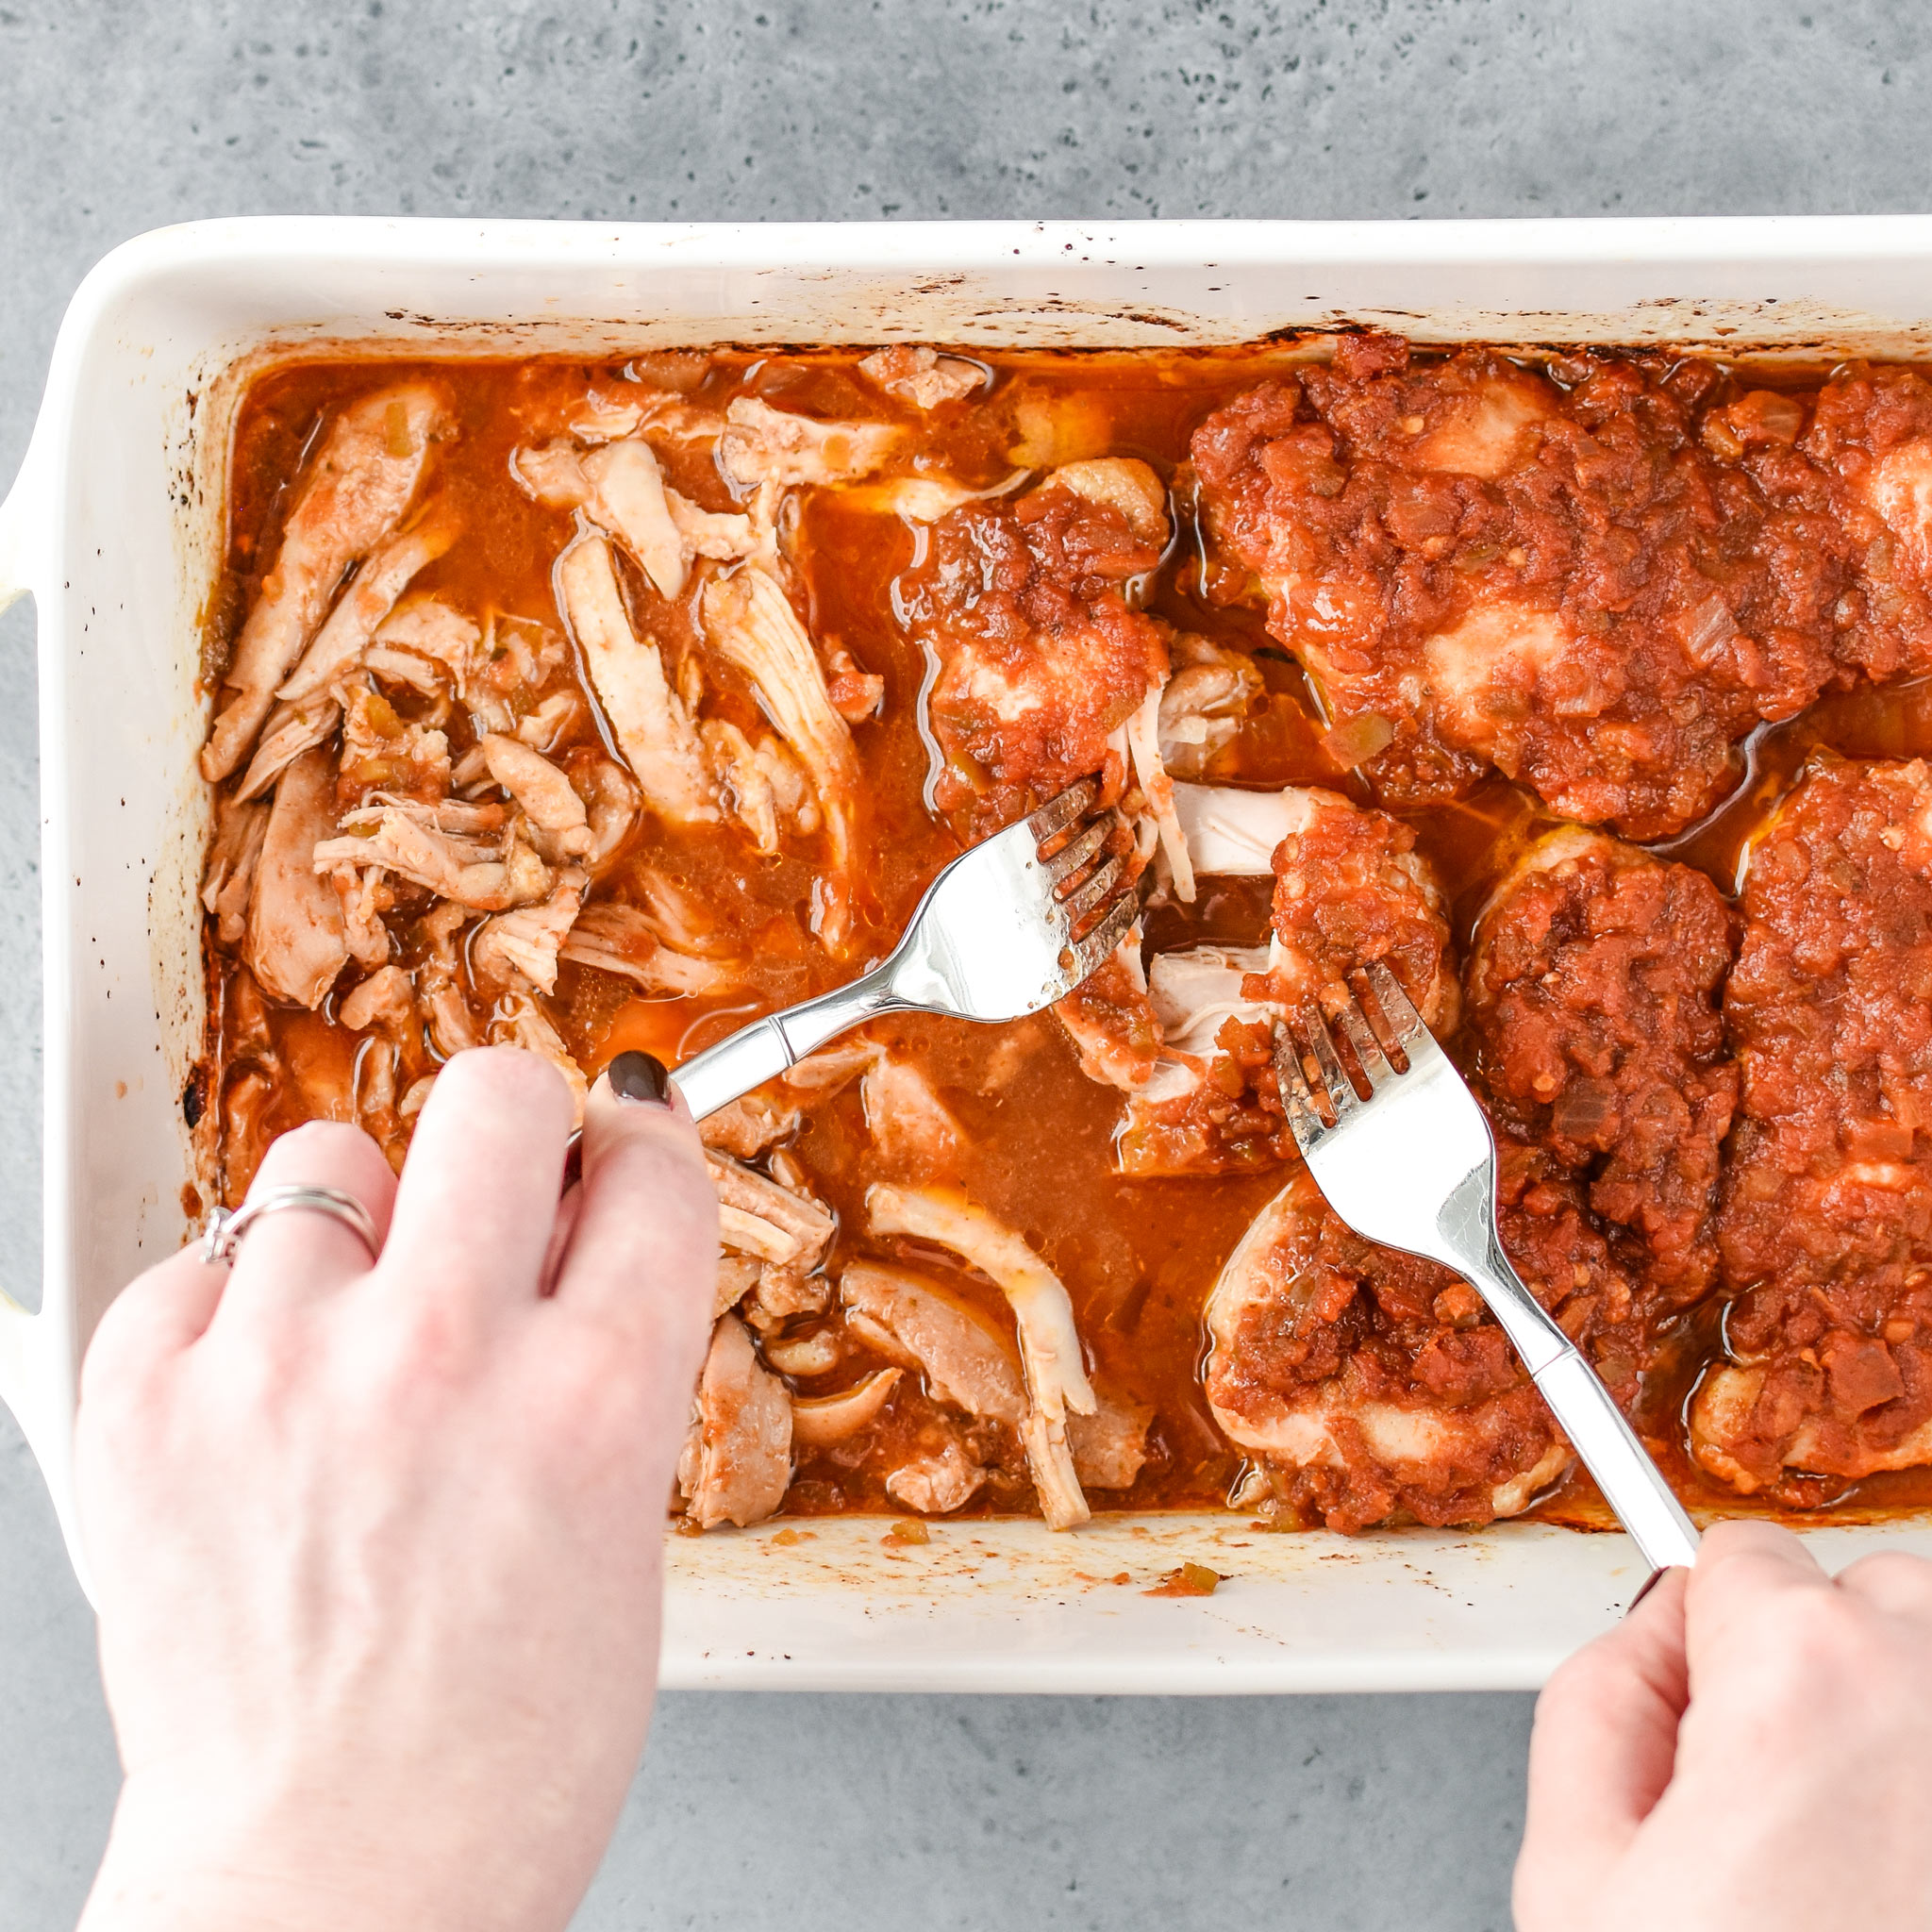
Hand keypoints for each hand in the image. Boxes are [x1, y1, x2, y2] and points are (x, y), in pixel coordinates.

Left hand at [73, 1047, 715, 1931]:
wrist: (333, 1885)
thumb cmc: (501, 1749)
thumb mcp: (629, 1529)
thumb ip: (613, 1352)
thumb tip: (586, 1210)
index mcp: (595, 1398)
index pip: (650, 1166)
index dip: (640, 1154)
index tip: (616, 1157)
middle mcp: (444, 1358)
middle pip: (496, 1094)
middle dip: (515, 1127)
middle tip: (498, 1189)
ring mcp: (283, 1373)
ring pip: (327, 1159)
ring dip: (360, 1231)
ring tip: (359, 1336)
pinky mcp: (147, 1407)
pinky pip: (203, 1261)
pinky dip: (240, 1311)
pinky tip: (272, 1398)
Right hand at [1515, 1519, 1931, 1931]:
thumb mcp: (1577, 1880)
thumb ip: (1595, 1699)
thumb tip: (1653, 1632)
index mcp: (1808, 1674)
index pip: (1740, 1553)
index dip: (1701, 1644)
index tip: (1705, 1724)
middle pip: (1863, 1596)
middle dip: (1816, 1668)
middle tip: (1776, 1805)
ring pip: (1928, 1662)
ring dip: (1893, 1718)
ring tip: (1851, 1849)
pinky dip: (1924, 1785)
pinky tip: (1896, 1871)